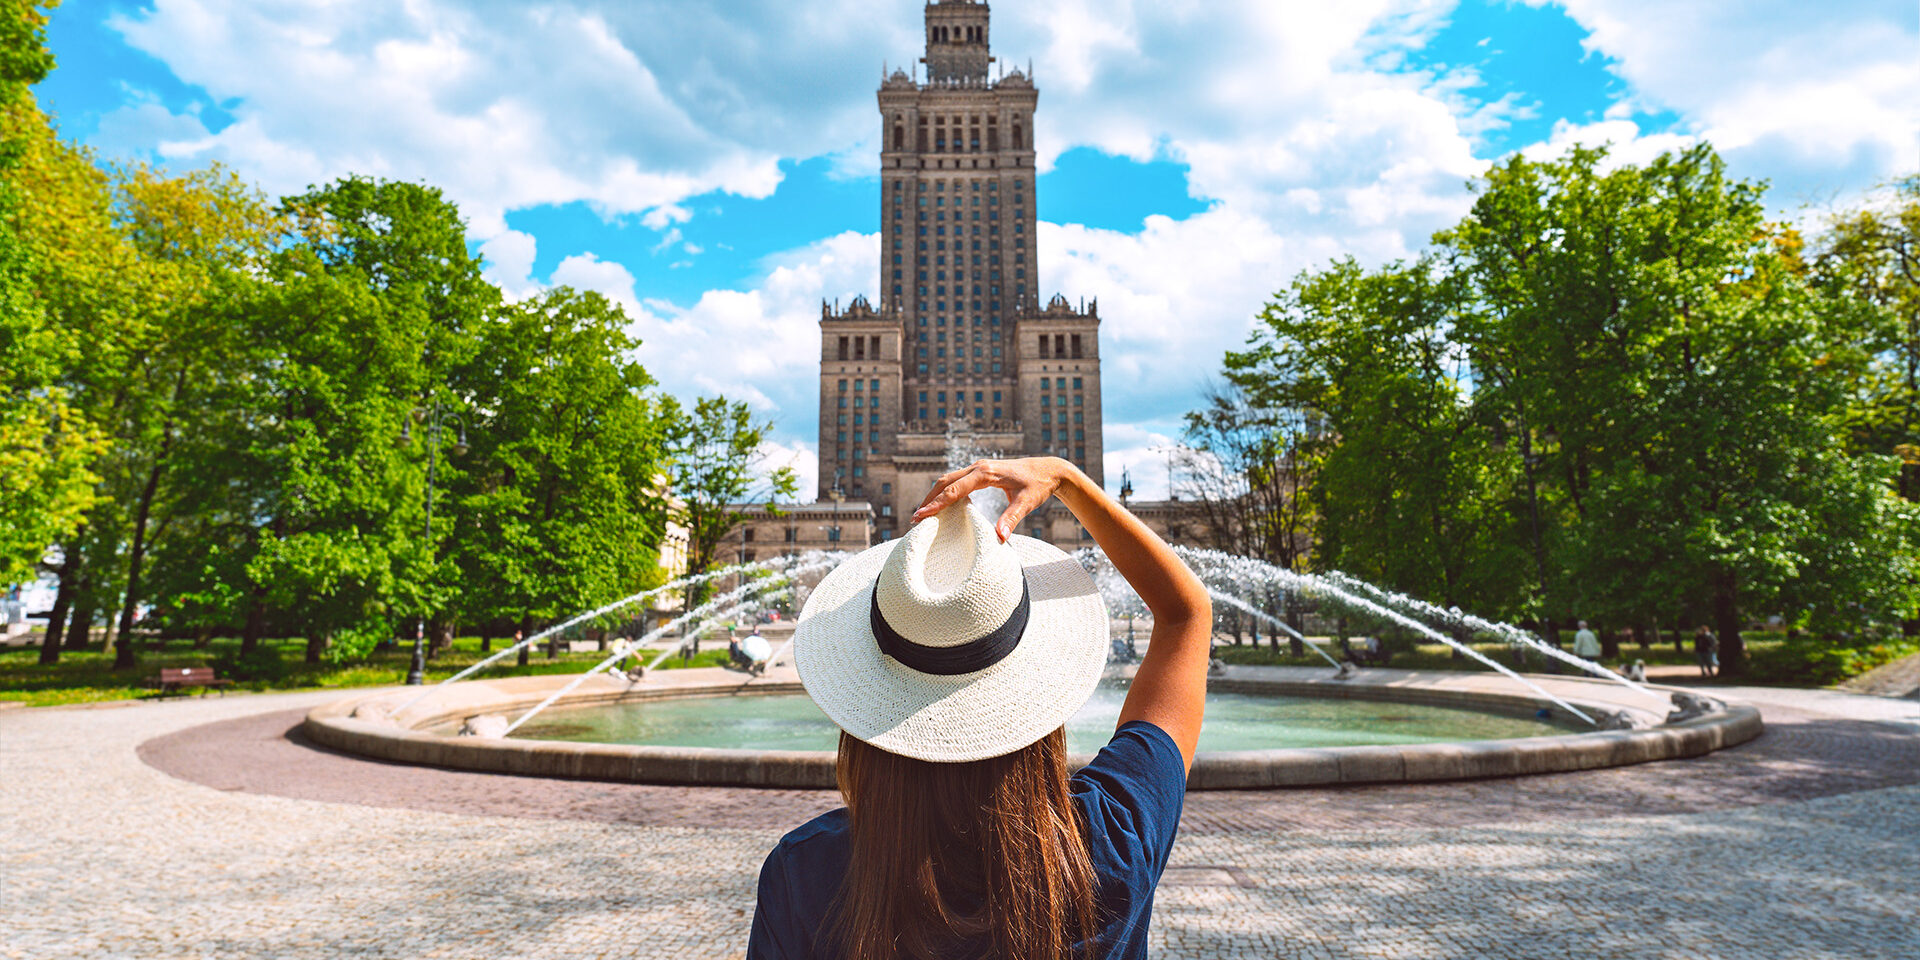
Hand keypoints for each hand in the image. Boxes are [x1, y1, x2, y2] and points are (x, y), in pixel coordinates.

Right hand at [911, 457, 1076, 540]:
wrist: (1049, 470)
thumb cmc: (1038, 485)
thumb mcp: (1027, 502)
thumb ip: (1012, 518)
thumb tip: (1000, 538)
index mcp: (986, 472)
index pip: (955, 489)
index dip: (937, 503)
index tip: (921, 515)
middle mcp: (979, 467)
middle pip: (945, 481)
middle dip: (929, 499)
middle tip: (915, 519)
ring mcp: (978, 469)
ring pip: (949, 479)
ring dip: (935, 495)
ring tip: (923, 514)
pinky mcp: (981, 473)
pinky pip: (957, 481)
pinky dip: (946, 492)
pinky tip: (942, 506)